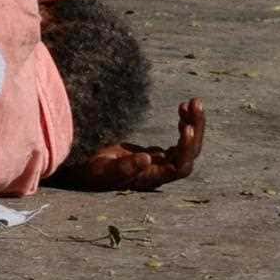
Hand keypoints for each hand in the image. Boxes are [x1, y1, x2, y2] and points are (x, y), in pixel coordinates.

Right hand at [56, 97, 203, 191]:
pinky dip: (185, 123)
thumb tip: (147, 159)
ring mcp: (162, 163)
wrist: (83, 170)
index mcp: (151, 178)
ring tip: (193, 102)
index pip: (180, 167)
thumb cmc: (90, 171)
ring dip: (193, 123)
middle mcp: (161, 172)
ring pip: (188, 146)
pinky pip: (181, 140)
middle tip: (195, 103)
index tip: (186, 127)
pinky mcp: (159, 155)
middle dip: (196, 128)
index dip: (187, 149)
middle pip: (190, 154)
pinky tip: (183, 107)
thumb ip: (123, 168)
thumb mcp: (102, 170)